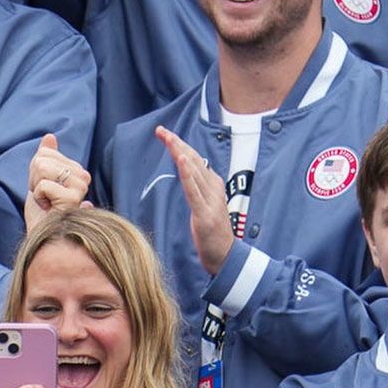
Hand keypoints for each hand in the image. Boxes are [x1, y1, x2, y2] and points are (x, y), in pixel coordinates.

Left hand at [24, 134, 89, 227]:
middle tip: (44, 199)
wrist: (43, 238)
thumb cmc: (42, 213)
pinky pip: (43, 185)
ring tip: (46, 203)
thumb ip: (46, 158)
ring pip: (42, 169)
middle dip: (34, 180)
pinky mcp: (73, 198)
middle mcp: (83, 176)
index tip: (43, 191)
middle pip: (42, 160)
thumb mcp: (39, 180)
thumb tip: (50, 136)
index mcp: (77, 170)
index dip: (35, 173)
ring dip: (36, 189)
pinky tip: (48, 209)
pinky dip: (38, 198)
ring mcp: (80, 187)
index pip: (44, 153)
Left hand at [155, 126, 232, 276]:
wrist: (226, 256)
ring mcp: (210, 201)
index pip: (194, 159)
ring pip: (194, 172)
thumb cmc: (213, 232)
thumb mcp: (204, 204)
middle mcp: (213, 188)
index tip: (165, 133)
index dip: (180, 145)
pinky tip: (182, 162)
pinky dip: (188, 175)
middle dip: (177, 144)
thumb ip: (197, 187)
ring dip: (181, 154)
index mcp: (213, 184)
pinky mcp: (205, 214)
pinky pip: (194, 191)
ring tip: (170, 139)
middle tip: (161, 130)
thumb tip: (187, 170)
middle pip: (193, 160)